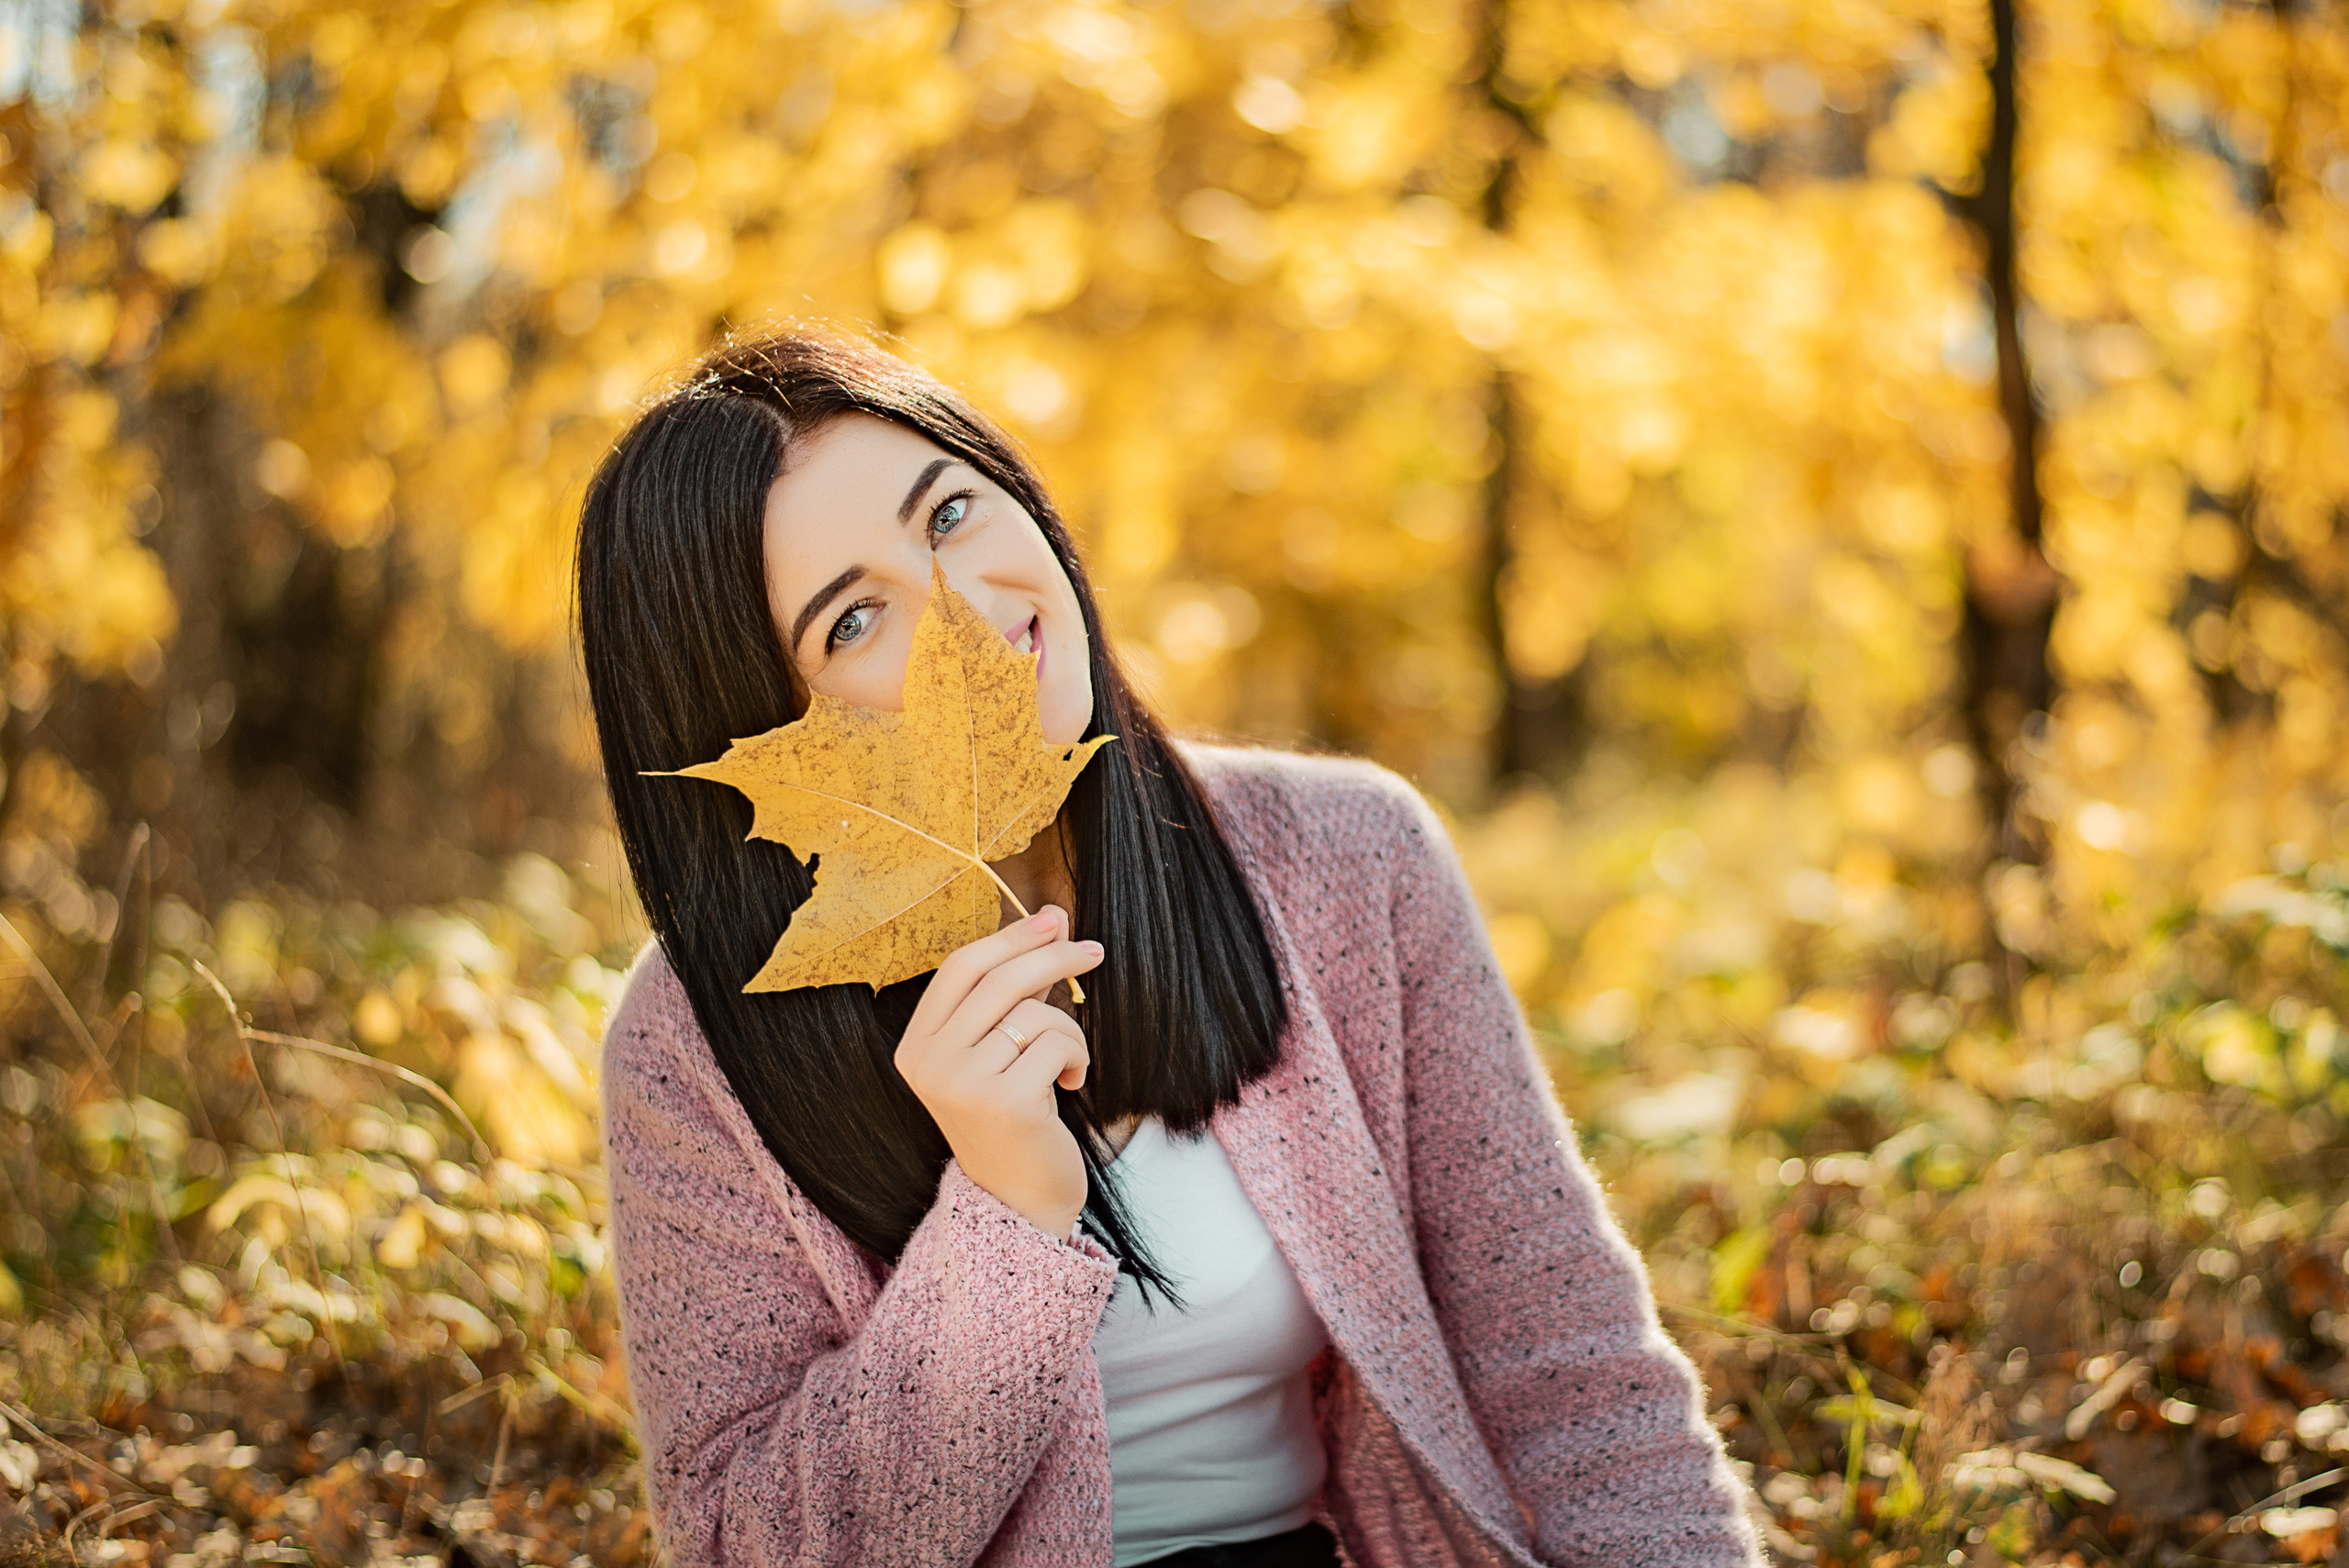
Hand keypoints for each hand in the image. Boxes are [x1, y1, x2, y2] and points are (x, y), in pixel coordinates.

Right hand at [893, 905, 1101, 1238]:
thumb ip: (1014, 991)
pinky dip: (1077, 1058)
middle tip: (1094, 951)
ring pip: (1034, 1012)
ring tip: (1069, 1061)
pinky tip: (1070, 1084)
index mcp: (916, 1046)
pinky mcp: (1004, 1101)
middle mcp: (930, 1062)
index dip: (1009, 936)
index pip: (961, 968)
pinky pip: (1057, 1044)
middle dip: (1054, 956)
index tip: (1053, 918)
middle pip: (1000, 980)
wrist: (1018, 1202)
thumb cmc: (1012, 1117)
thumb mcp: (999, 1052)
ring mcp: (963, 1082)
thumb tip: (1052, 917)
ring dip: (1069, 1030)